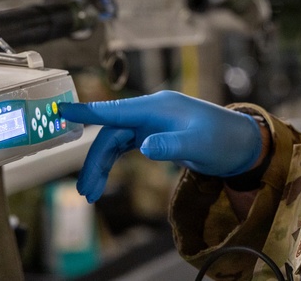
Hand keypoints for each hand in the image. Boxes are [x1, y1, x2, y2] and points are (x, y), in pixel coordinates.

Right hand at [59, 91, 262, 202]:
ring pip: (114, 142)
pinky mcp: (153, 134)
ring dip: (100, 166)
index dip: (86, 111)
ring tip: (90, 193)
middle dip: (94, 161)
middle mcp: (149, 112)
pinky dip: (112, 163)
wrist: (240, 144)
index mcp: (156, 106)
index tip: (60, 111)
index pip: (114, 109)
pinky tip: (103, 180)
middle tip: (86, 191)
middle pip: (110, 133)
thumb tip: (145, 146)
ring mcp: (150, 123)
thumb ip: (172, 144)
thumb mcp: (199, 143)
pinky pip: (124, 146)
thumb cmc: (223, 139)